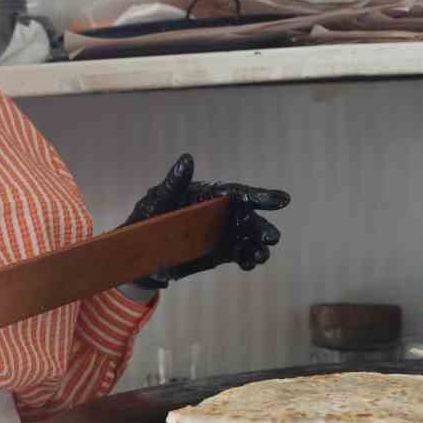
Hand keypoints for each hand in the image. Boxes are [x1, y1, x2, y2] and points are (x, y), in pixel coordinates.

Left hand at [122, 154, 289, 288]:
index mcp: (210, 194)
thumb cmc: (148, 215)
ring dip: (258, 246)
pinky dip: (248, 259)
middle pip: (248, 217)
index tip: (283, 200)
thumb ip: (174, 183)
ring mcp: (223, 232)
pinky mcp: (221, 252)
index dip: (261, 195)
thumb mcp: (158, 199)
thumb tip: (186, 159)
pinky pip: (240, 254)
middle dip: (261, 227)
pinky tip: (250, 264)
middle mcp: (221, 212)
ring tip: (260, 256)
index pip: (238, 192)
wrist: (139, 250)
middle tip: (272, 237)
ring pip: (248, 237)